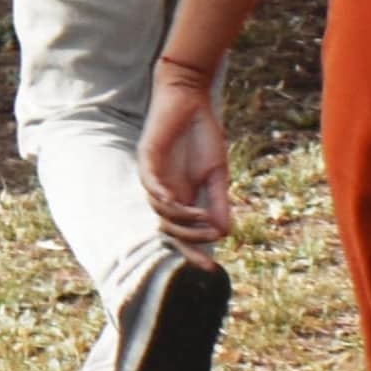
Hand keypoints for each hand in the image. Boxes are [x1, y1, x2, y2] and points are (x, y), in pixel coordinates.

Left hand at [141, 58, 232, 260]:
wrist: (190, 99)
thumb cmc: (202, 135)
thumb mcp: (217, 173)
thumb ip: (218, 201)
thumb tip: (224, 233)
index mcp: (180, 199)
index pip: (183, 234)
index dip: (194, 252)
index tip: (210, 271)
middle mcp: (163, 194)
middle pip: (169, 230)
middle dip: (188, 241)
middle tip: (209, 242)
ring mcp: (153, 179)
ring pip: (161, 213)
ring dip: (183, 220)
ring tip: (204, 218)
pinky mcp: (146, 161)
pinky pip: (152, 188)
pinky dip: (166, 199)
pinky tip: (181, 203)